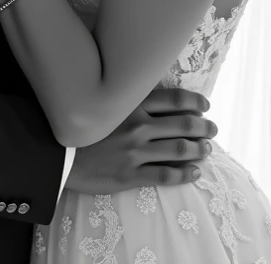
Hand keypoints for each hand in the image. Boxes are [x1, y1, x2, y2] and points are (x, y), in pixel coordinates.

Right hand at [65, 88, 215, 193]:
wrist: (57, 153)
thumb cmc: (81, 125)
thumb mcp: (104, 102)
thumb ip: (128, 98)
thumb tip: (153, 95)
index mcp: (132, 104)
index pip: (174, 99)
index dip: (195, 101)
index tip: (206, 104)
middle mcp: (138, 125)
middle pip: (183, 124)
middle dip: (203, 127)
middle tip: (213, 129)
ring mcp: (135, 151)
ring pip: (179, 150)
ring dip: (198, 149)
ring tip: (207, 150)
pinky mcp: (131, 174)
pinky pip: (166, 175)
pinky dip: (185, 174)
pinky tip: (195, 173)